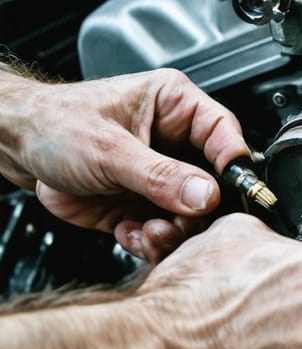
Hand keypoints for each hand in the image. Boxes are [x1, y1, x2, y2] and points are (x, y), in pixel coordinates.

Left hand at [0, 68, 247, 260]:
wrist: (12, 147)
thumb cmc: (54, 125)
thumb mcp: (109, 149)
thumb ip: (160, 175)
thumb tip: (207, 195)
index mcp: (175, 107)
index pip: (223, 134)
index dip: (233, 164)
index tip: (232, 192)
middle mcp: (174, 142)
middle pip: (213, 183)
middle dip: (198, 211)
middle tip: (181, 221)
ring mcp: (160, 178)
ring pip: (191, 214)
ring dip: (174, 231)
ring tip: (151, 231)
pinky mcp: (143, 205)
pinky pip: (164, 231)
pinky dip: (151, 241)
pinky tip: (130, 233)